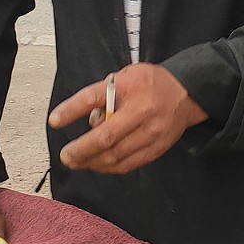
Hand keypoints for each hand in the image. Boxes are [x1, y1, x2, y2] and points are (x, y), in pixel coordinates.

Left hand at [49, 63, 207, 175]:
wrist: (188, 94)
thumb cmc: (153, 84)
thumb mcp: (126, 76)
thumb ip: (104, 93)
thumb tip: (83, 116)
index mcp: (132, 88)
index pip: (94, 98)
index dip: (72, 110)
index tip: (55, 120)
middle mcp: (143, 113)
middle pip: (105, 137)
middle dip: (81, 150)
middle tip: (66, 156)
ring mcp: (152, 134)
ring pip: (115, 156)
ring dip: (92, 162)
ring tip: (78, 161)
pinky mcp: (157, 149)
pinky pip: (128, 164)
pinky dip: (109, 167)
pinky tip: (98, 164)